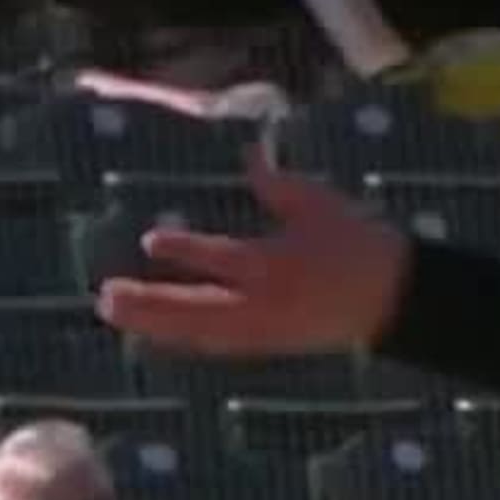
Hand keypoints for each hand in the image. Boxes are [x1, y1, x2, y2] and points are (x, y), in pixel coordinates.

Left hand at [98, 155, 411, 358]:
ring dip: (156, 325)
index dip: (186, 250)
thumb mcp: (320, 205)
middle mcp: (264, 304)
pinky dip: (183, 336)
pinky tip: (154, 333)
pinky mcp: (268, 344)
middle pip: (197, 309)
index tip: (150, 240)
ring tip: (116, 313)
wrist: (393, 298)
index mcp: (278, 265)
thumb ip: (278, 185)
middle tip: (107, 299)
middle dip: (150, 306)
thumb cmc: (358, 242)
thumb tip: (249, 156)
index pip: (224, 259)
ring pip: (200, 332)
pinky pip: (217, 343)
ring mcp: (265, 329)